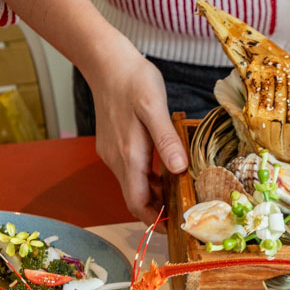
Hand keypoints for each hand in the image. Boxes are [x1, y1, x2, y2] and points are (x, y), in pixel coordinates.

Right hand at [85, 48, 187, 222]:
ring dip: (153, 194)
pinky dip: (147, 178)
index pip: (137, 202)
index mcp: (129, 155)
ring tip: (178, 192)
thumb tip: (179, 169)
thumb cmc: (133, 80)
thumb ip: (167, 140)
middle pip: (134, 198)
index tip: (173, 228)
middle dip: (156, 210)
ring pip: (132, 185)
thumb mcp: (155, 107)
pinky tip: (163, 169)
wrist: (106, 62)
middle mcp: (117, 159)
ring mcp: (112, 153)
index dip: (154, 220)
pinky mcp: (112, 145)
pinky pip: (130, 171)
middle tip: (182, 211)